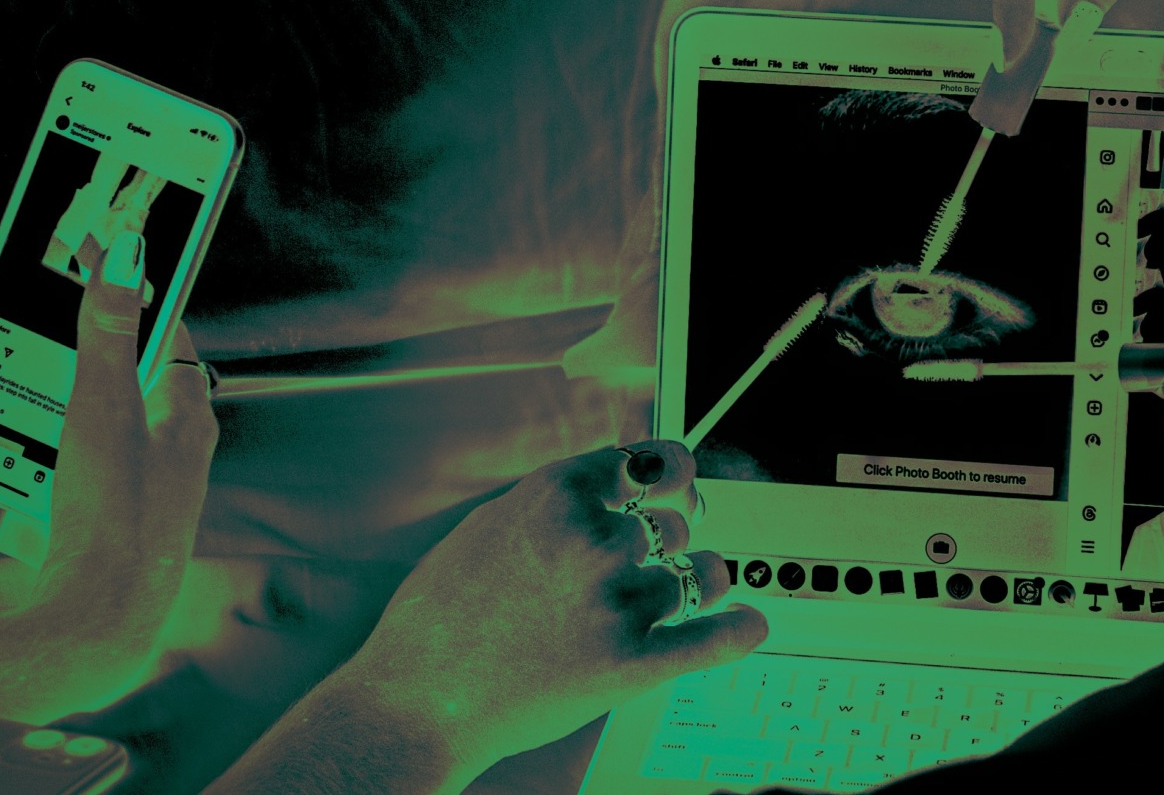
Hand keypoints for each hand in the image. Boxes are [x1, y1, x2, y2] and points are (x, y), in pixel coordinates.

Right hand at [0, 235, 216, 720]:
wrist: (95, 625)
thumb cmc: (117, 513)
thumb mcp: (106, 406)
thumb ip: (109, 331)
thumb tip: (125, 252)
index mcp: (184, 421)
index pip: (166, 340)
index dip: (132, 299)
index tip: (97, 267)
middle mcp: (162, 461)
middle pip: (109, 393)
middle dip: (60, 368)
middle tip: (22, 340)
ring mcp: (122, 502)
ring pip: (62, 447)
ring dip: (17, 427)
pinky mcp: (82, 540)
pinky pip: (26, 504)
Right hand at [335, 441, 766, 778]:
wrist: (415, 702)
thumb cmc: (439, 621)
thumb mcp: (492, 525)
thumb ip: (559, 499)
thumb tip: (621, 476)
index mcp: (556, 495)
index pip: (654, 461)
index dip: (674, 475)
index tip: (679, 486)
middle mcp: (592, 539)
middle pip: (677, 521)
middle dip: (669, 541)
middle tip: (649, 562)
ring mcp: (615, 601)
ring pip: (700, 573)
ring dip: (693, 585)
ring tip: (672, 599)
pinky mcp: (631, 664)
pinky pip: (716, 637)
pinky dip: (740, 630)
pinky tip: (748, 623)